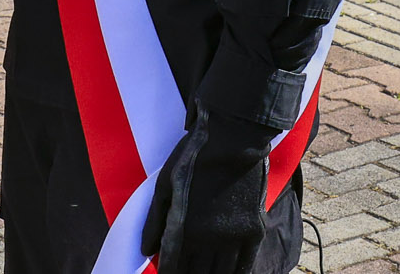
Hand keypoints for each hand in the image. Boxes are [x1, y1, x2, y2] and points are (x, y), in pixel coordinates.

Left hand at [141, 107, 272, 273]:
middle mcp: (209, 241)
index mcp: (183, 231)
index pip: (173, 268)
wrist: (233, 140)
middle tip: (185, 273)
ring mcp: (233, 238)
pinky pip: (245, 265)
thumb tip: (146, 250)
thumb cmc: (193, 159)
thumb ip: (154, 222)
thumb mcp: (164, 186)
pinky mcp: (253, 231)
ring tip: (206, 273)